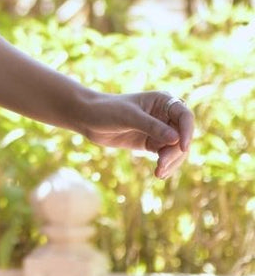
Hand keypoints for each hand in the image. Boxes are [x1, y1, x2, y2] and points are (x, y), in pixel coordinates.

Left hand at [78, 90, 194, 179]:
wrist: (87, 119)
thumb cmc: (107, 110)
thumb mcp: (129, 117)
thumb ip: (152, 127)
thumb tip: (176, 139)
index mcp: (163, 101)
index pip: (184, 116)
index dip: (187, 131)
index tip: (183, 147)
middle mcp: (165, 115)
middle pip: (182, 135)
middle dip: (175, 152)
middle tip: (161, 164)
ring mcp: (159, 130)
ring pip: (175, 148)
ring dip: (171, 161)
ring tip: (159, 173)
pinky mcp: (151, 143)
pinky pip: (165, 155)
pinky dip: (165, 165)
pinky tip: (159, 173)